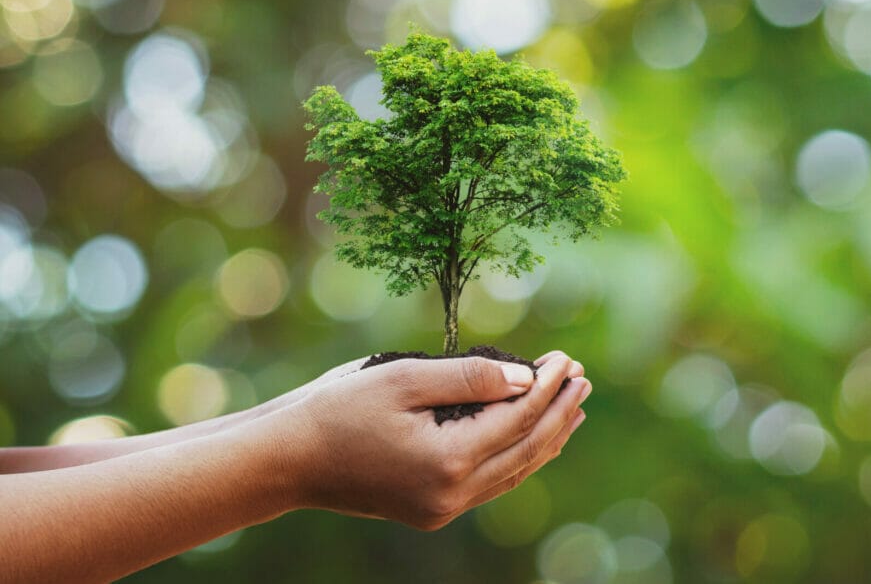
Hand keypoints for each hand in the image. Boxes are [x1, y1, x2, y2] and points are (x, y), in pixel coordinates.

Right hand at [252, 351, 589, 529]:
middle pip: (528, 450)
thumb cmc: (337, 411)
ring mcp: (444, 510)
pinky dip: (520, 457)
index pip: (519, 418)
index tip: (567, 359)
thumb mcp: (403, 379)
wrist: (288, 462)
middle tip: (583, 378)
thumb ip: (469, 378)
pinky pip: (493, 484)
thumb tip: (525, 379)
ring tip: (573, 407)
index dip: (548, 387)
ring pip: (515, 472)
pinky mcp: (433, 512)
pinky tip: (533, 437)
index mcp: (448, 461)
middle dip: (559, 412)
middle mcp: (453, 495)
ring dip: (548, 437)